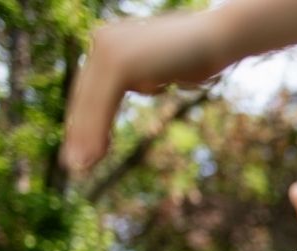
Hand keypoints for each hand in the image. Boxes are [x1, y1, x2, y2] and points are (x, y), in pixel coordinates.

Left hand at [62, 12, 227, 173]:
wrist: (221, 37)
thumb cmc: (204, 52)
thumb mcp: (167, 65)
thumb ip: (149, 71)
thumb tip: (148, 82)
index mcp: (112, 39)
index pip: (91, 86)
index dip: (85, 118)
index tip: (86, 144)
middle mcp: (104, 40)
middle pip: (84, 95)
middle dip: (79, 131)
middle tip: (74, 163)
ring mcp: (109, 50)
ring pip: (89, 103)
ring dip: (84, 138)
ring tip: (79, 166)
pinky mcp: (119, 64)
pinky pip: (101, 105)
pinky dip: (94, 133)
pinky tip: (90, 156)